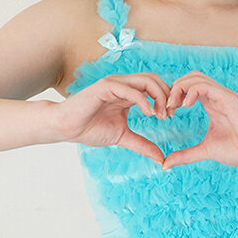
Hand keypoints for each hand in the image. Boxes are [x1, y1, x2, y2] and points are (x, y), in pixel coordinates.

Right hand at [52, 73, 170, 164]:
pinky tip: (149, 113)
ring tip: (161, 114)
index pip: (155, 86)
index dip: (166, 98)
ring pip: (146, 80)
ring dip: (159, 96)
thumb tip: (161, 158)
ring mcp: (114, 84)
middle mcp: (123, 84)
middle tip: (170, 114)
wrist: (65, 128)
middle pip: (154, 79)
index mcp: (128, 93)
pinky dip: (143, 100)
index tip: (171, 115)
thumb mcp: (123, 137)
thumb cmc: (89, 129)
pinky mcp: (105, 87)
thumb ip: (142, 144)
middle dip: (167, 95)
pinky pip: (130, 89)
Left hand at [161, 71, 237, 169]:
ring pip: (196, 77)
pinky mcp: (228, 98)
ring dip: (180, 88)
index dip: (174, 97)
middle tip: (167, 108)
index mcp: (211, 104)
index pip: (188, 87)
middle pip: (190, 77)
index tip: (167, 114)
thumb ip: (185, 155)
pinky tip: (185, 105)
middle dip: (174, 88)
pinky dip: (191, 91)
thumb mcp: (205, 151)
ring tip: (173, 106)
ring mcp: (223, 95)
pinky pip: (205, 85)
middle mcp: (216, 96)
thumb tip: (165, 164)